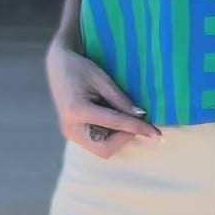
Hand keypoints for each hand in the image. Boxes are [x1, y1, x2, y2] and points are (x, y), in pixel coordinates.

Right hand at [45, 40, 161, 157]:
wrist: (57, 65)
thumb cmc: (80, 67)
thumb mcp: (103, 79)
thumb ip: (121, 101)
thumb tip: (142, 117)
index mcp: (77, 111)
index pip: (116, 124)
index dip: (139, 129)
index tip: (157, 134)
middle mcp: (71, 127)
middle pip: (106, 149)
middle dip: (124, 138)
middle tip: (134, 120)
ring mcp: (70, 133)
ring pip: (102, 149)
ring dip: (117, 136)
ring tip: (120, 114)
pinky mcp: (73, 134)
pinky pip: (96, 143)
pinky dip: (110, 134)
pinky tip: (111, 117)